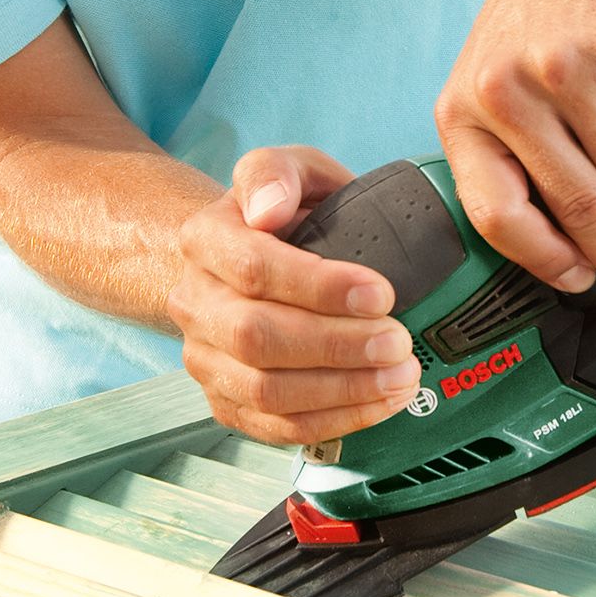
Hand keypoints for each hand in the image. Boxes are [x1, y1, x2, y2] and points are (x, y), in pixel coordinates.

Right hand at [169, 144, 423, 444]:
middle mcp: (195, 303)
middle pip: (256, 337)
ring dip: (342, 390)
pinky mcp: (226, 401)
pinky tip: (378, 403)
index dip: (320, 286)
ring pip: (266, 391)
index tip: (381, 292)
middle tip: (399, 342)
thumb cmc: (278, 214)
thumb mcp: (283, 169)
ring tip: (400, 375)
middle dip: (337, 346)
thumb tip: (269, 208)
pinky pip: (274, 426)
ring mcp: (206, 358)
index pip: (254, 268)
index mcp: (204, 240)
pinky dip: (333, 420)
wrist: (244, 259)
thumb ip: (275, 172)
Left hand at [434, 0, 595, 310]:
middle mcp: (507, 93)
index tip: (580, 282)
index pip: (495, 213)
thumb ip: (506, 151)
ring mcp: (565, 71)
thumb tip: (556, 245)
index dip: (543, 260)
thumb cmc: (538, 17)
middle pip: (577, 203)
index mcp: (462, 112)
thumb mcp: (490, 79)